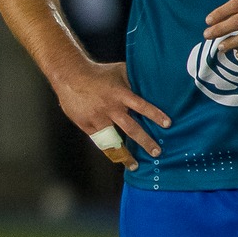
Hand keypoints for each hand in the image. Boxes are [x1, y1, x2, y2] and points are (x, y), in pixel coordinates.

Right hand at [52, 60, 168, 170]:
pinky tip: (115, 156)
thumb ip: (134, 81)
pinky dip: (108, 148)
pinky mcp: (85, 124)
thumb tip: (153, 84)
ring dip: (125, 154)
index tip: (167, 125)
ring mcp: (97, 118)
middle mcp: (110, 108)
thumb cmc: (97, 73)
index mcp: (120, 94)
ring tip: (134, 165)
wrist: (70, 76)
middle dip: (145, 142)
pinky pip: (99, 139)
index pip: (141, 106)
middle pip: (131, 129)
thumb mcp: (119, 72)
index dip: (155, 115)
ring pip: (113, 140)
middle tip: (156, 152)